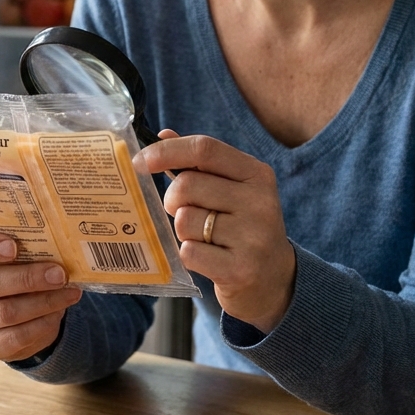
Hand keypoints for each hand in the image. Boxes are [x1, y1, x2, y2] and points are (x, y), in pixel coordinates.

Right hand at [0, 232, 83, 362]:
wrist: (17, 316)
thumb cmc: (17, 274)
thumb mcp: (18, 258)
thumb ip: (27, 249)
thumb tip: (59, 248)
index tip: (13, 246)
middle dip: (27, 278)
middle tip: (59, 274)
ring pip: (4, 312)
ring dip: (42, 302)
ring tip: (69, 293)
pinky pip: (15, 336)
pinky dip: (41, 323)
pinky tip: (58, 312)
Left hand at [136, 130, 296, 332]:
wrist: (275, 280)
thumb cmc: (242, 227)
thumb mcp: (232, 190)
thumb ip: (200, 163)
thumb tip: (162, 134)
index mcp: (256, 174)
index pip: (204, 148)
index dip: (166, 151)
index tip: (140, 161)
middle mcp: (260, 201)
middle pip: (187, 185)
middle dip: (172, 199)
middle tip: (182, 212)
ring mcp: (253, 237)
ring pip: (184, 220)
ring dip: (182, 230)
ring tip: (203, 238)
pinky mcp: (241, 269)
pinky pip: (189, 252)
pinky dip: (188, 254)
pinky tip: (208, 258)